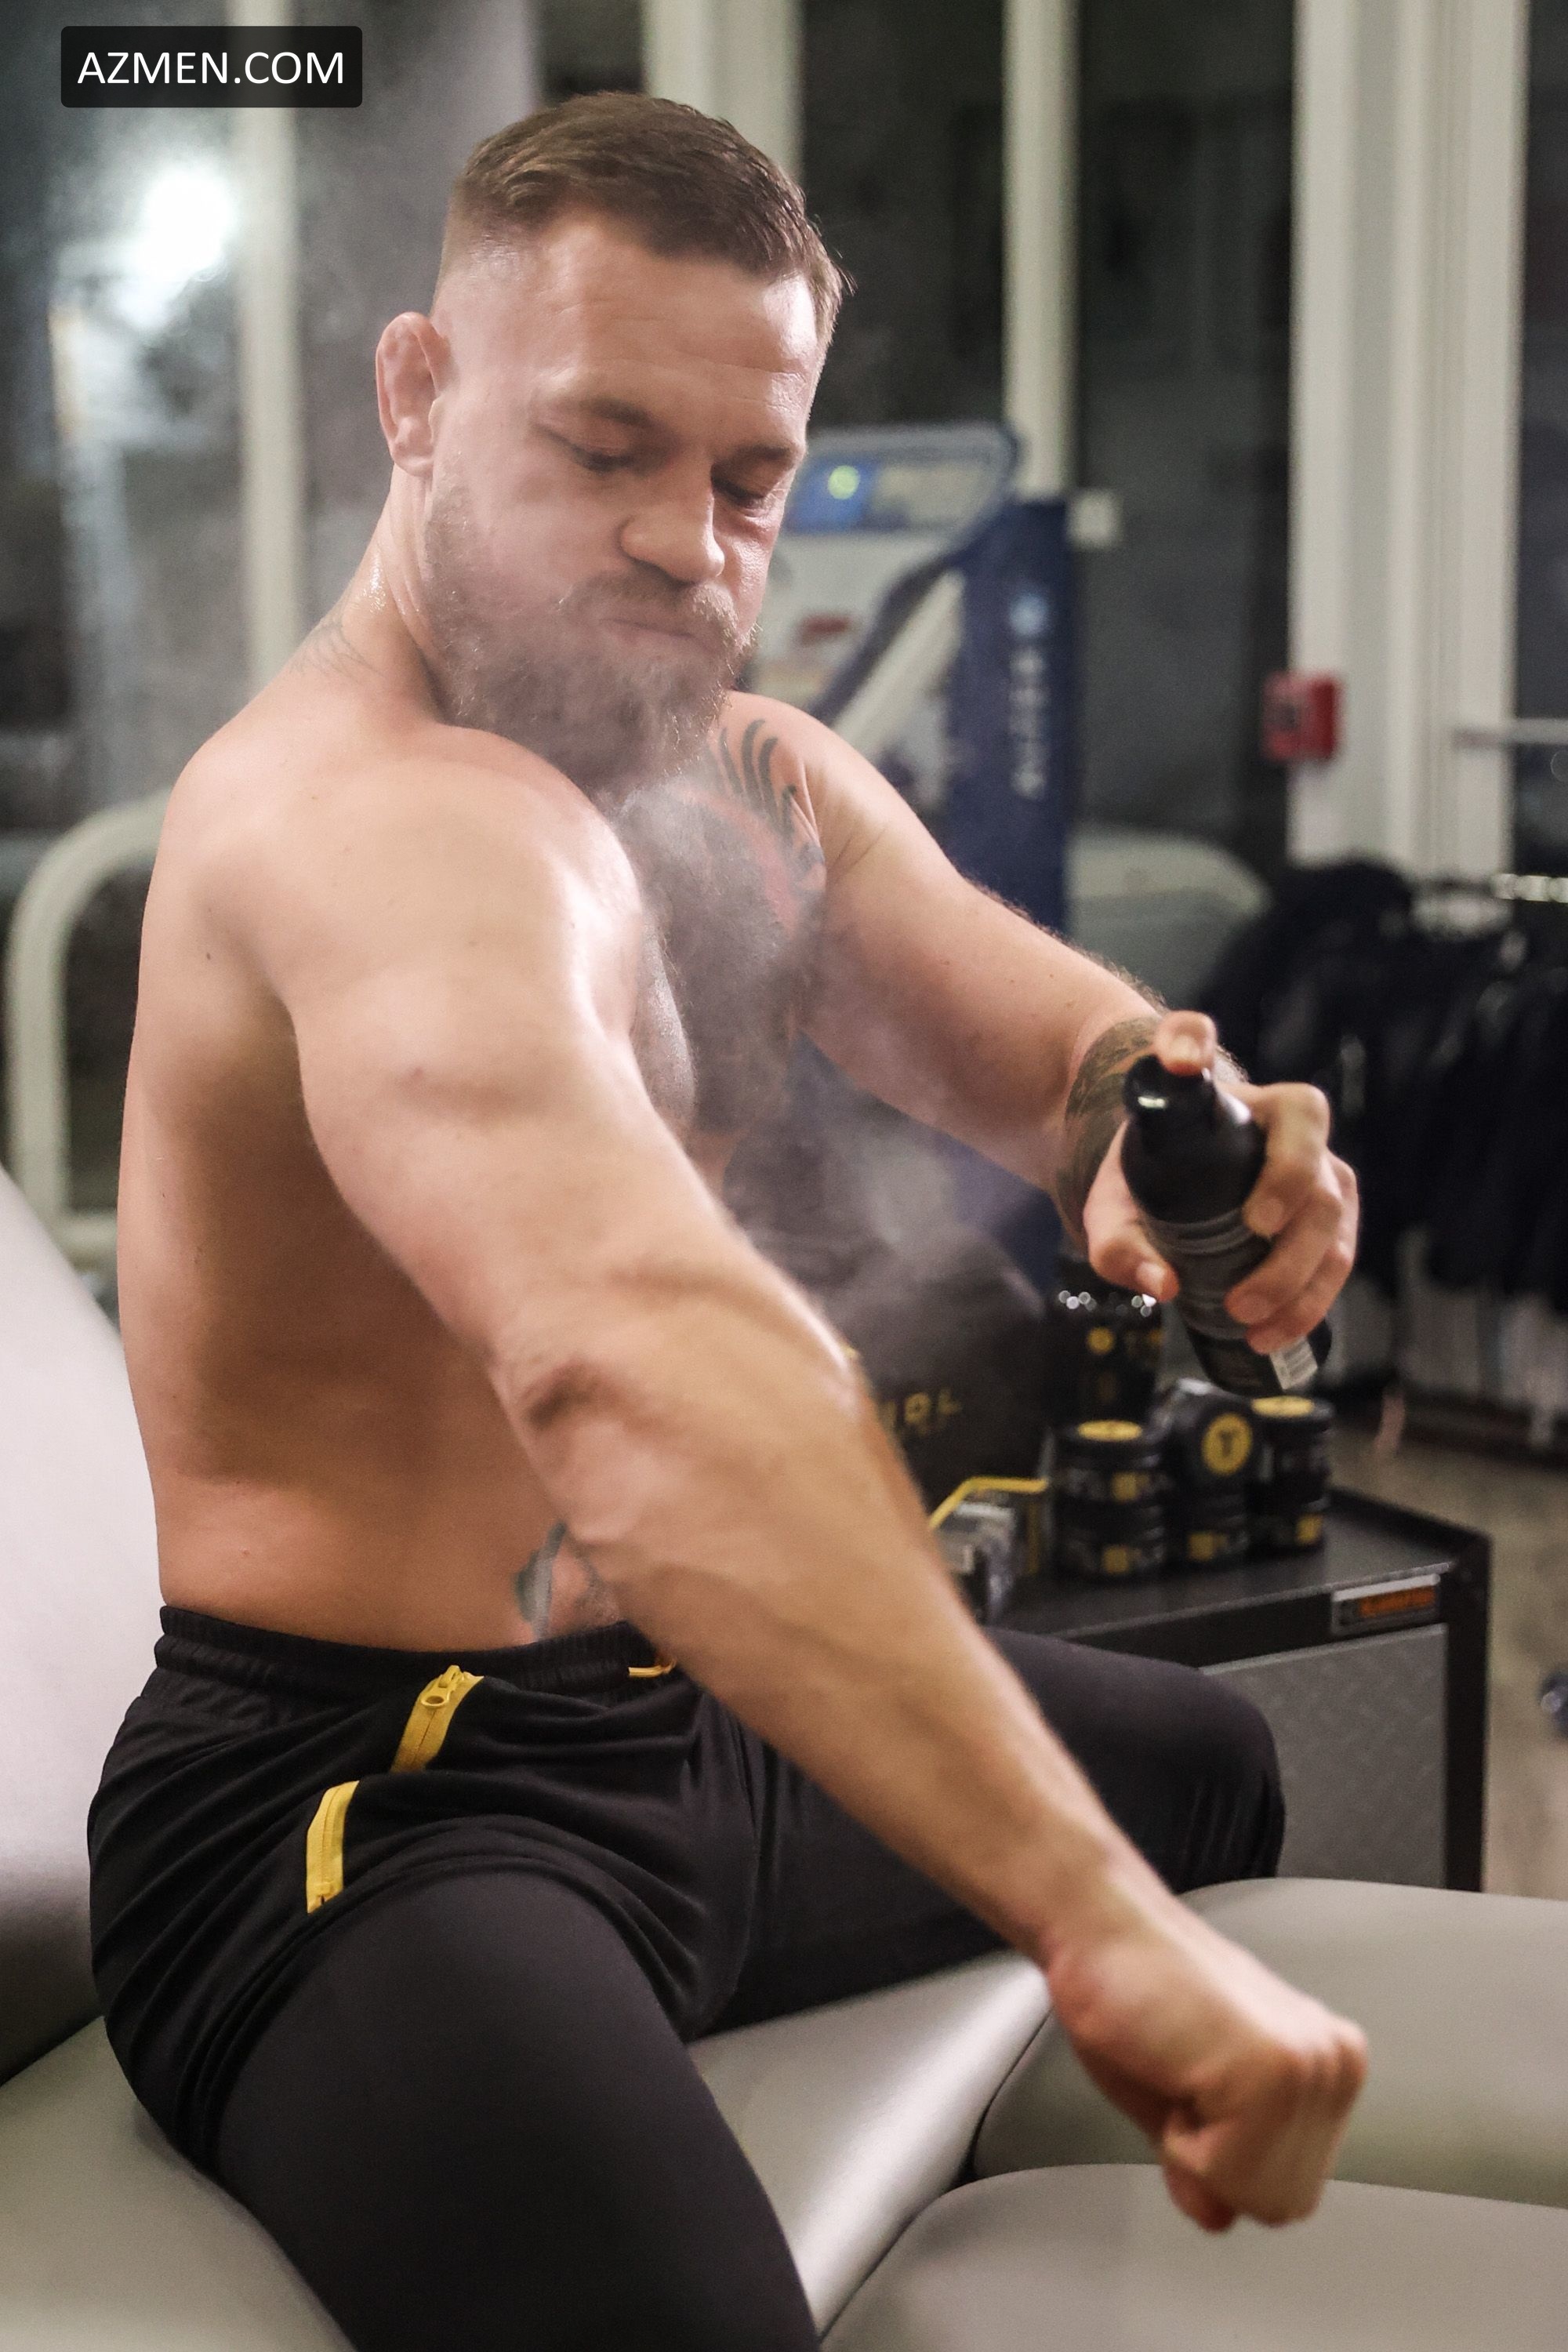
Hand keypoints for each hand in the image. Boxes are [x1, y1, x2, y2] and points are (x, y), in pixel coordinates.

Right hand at [1046, 1866, 1367, 2229]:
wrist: (1099, 1926)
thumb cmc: (1132, 1991)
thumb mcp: (1179, 2100)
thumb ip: (1215, 2163)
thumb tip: (1220, 2213)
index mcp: (1325, 2065)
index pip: (1290, 2190)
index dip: (1220, 2161)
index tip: (1191, 2089)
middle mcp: (1333, 2065)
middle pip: (1284, 2202)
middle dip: (1215, 2160)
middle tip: (1184, 2077)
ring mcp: (1311, 2067)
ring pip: (1258, 2193)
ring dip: (1197, 2146)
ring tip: (1180, 2067)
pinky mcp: (1275, 2071)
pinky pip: (1227, 2173)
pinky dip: (1181, 2139)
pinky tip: (1175, 2066)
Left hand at [1082, 1010, 1359, 1353]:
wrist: (1163, 1176)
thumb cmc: (1143, 1177)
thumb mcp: (1113, 1205)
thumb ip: (1120, 1242)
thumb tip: (1163, 1286)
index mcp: (1255, 1108)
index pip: (1297, 1112)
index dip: (1289, 1161)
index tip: (1254, 1217)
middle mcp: (1303, 1138)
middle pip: (1321, 1191)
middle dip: (1288, 1257)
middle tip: (1239, 1302)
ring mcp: (1325, 1178)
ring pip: (1337, 1233)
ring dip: (1301, 1290)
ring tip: (1251, 1327)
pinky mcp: (1330, 1221)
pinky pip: (1337, 1263)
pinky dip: (1309, 1305)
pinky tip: (1271, 1334)